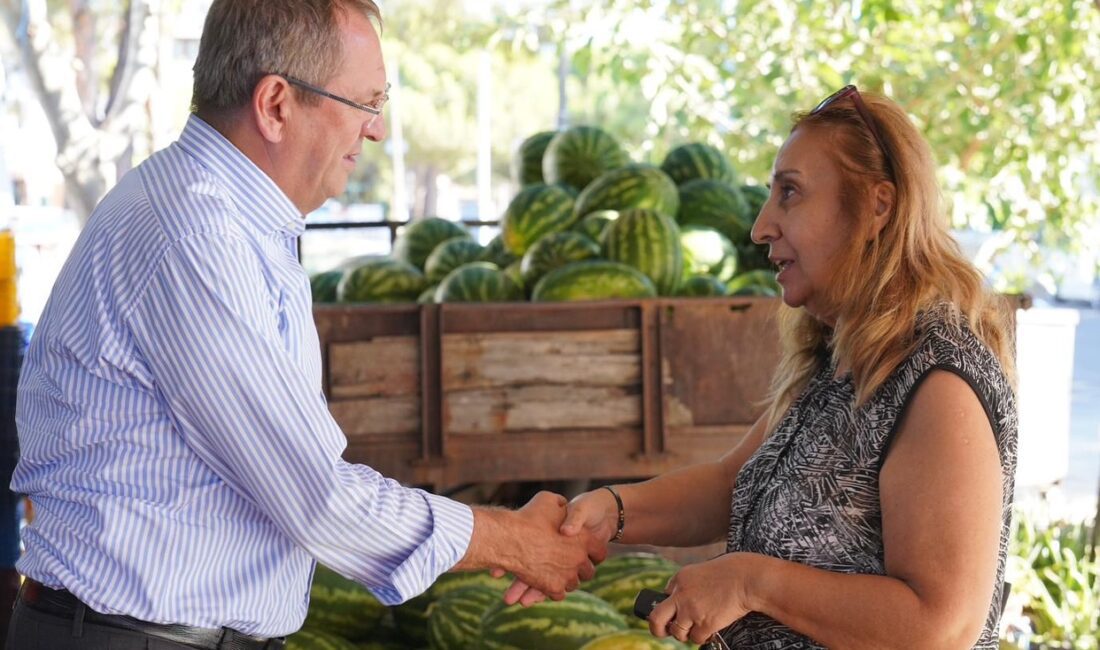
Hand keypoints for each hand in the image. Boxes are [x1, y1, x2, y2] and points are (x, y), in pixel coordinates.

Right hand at [501, 488, 615, 605]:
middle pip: (588, 572)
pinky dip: (554, 590)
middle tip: (571, 566)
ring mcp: (567, 576)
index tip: (587, 553)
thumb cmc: (528, 516)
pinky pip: (559, 594)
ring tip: (558, 575)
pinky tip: (547, 585)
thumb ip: (561, 505)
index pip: (600, 551)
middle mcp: (579, 559)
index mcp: (583, 538)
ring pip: (573, 584)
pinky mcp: (553, 588)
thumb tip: (563, 505)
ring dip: (567, 580)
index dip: (594, 552)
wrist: (510, 538)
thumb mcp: (548, 500)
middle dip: (581, 569)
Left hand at [649, 553, 757, 644]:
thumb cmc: (730, 572)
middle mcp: (681, 595)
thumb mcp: (701, 571)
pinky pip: (696, 638)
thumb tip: (681, 602)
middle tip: (663, 631)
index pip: (663, 597)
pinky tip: (710, 630)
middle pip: (656, 619)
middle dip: (657, 629)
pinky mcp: (705, 623)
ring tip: (696, 628)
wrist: (747, 578)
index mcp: (679, 579)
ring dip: (685, 634)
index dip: (670, 607)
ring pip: (677, 632)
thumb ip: (688, 585)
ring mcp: (691, 611)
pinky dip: (702, 637)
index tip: (674, 612)